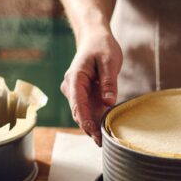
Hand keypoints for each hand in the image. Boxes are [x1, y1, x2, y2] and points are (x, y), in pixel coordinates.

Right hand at [60, 27, 122, 145]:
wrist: (94, 37)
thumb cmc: (102, 46)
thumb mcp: (109, 61)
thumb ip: (108, 82)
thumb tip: (108, 103)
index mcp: (75, 78)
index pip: (78, 104)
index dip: (85, 120)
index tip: (93, 133)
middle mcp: (71, 86)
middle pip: (78, 112)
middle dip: (89, 128)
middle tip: (101, 143)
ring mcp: (75, 91)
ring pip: (82, 112)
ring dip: (91, 126)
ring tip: (102, 141)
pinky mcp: (82, 93)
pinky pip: (87, 108)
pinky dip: (94, 119)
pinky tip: (102, 130)